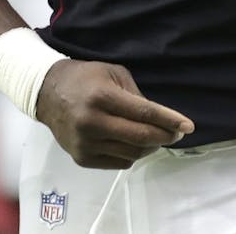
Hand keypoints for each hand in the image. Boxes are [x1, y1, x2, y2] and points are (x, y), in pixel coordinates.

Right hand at [35, 60, 194, 169]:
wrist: (47, 93)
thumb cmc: (85, 78)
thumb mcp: (114, 73)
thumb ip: (137, 96)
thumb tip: (159, 118)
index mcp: (102, 96)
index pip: (144, 113)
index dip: (169, 120)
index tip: (188, 126)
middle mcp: (92, 122)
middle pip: (140, 137)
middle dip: (164, 136)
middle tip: (177, 132)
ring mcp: (85, 143)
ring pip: (132, 154)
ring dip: (149, 147)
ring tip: (153, 136)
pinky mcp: (81, 158)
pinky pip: (118, 163)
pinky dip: (132, 154)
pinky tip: (131, 142)